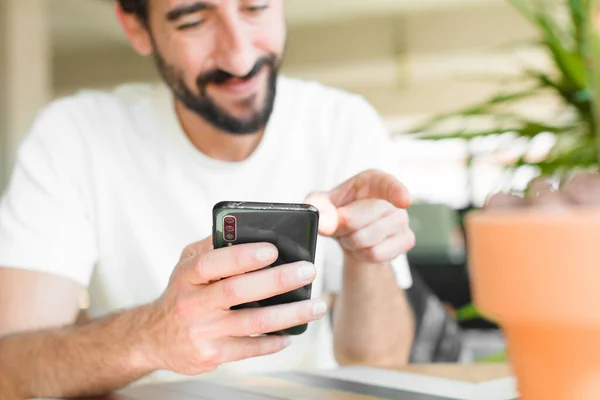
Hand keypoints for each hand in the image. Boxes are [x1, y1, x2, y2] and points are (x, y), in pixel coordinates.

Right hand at [141, 237, 326, 375]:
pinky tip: (292, 333)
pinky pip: (250, 348)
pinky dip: (275, 341)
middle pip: (238, 292)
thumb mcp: (186, 264)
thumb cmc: (181, 292)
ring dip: (290, 314)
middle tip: (307, 271)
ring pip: (253, 323)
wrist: (154, 337)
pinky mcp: (212, 354)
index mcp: (186, 275)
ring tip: (317, 305)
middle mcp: (191, 304)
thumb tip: (250, 231)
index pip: (212, 263)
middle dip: (277, 280)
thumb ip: (213, 246)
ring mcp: (202, 332)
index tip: (272, 250)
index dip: (242, 256)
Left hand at [306, 169, 414, 262]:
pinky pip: (376, 254)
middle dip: (342, 227)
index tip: (404, 201)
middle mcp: (392, 199)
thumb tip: (324, 223)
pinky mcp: (406, 240)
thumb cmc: (339, 211)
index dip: (396, 191)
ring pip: (368, 240)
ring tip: (350, 234)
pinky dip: (361, 254)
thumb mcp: (322, 204)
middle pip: (362, 218)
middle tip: (339, 224)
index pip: (387, 183)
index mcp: (373, 181)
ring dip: (350, 242)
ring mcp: (402, 220)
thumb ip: (319, 208)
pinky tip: (361, 246)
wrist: (350, 233)